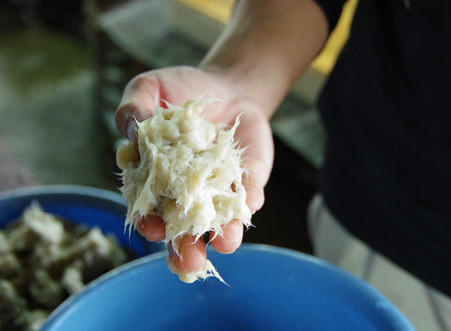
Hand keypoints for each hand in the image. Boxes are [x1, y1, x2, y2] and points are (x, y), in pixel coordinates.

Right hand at [115, 66, 273, 273]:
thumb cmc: (180, 90)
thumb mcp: (150, 87)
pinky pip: (249, 194)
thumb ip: (135, 106)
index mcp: (156, 178)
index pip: (148, 206)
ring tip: (225, 242)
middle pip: (184, 229)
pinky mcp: (247, 181)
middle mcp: (187, 192)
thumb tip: (131, 131)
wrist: (227, 87)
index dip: (148, 219)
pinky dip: (250, 199)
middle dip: (186, 248)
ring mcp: (219, 189)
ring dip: (223, 235)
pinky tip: (252, 201)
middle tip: (188, 263)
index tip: (151, 226)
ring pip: (220, 221)